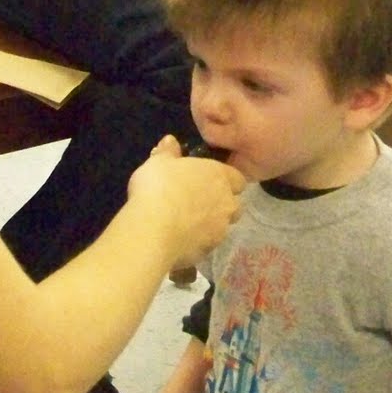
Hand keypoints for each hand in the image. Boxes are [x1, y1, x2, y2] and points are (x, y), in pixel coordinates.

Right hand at [127, 136, 245, 270]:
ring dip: (209, 224)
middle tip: (197, 203)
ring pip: (222, 226)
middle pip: (234, 204)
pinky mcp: (209, 251)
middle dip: (221, 205)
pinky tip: (178, 239)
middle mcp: (227, 203)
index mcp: (219, 176)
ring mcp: (220, 229)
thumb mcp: (158, 162)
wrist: (153, 229)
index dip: (226, 180)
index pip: (237, 179)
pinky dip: (197, 241)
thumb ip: (168, 152)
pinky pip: (207, 243)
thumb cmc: (159, 187)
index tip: (209, 182)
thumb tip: (170, 141)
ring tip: (186, 223)